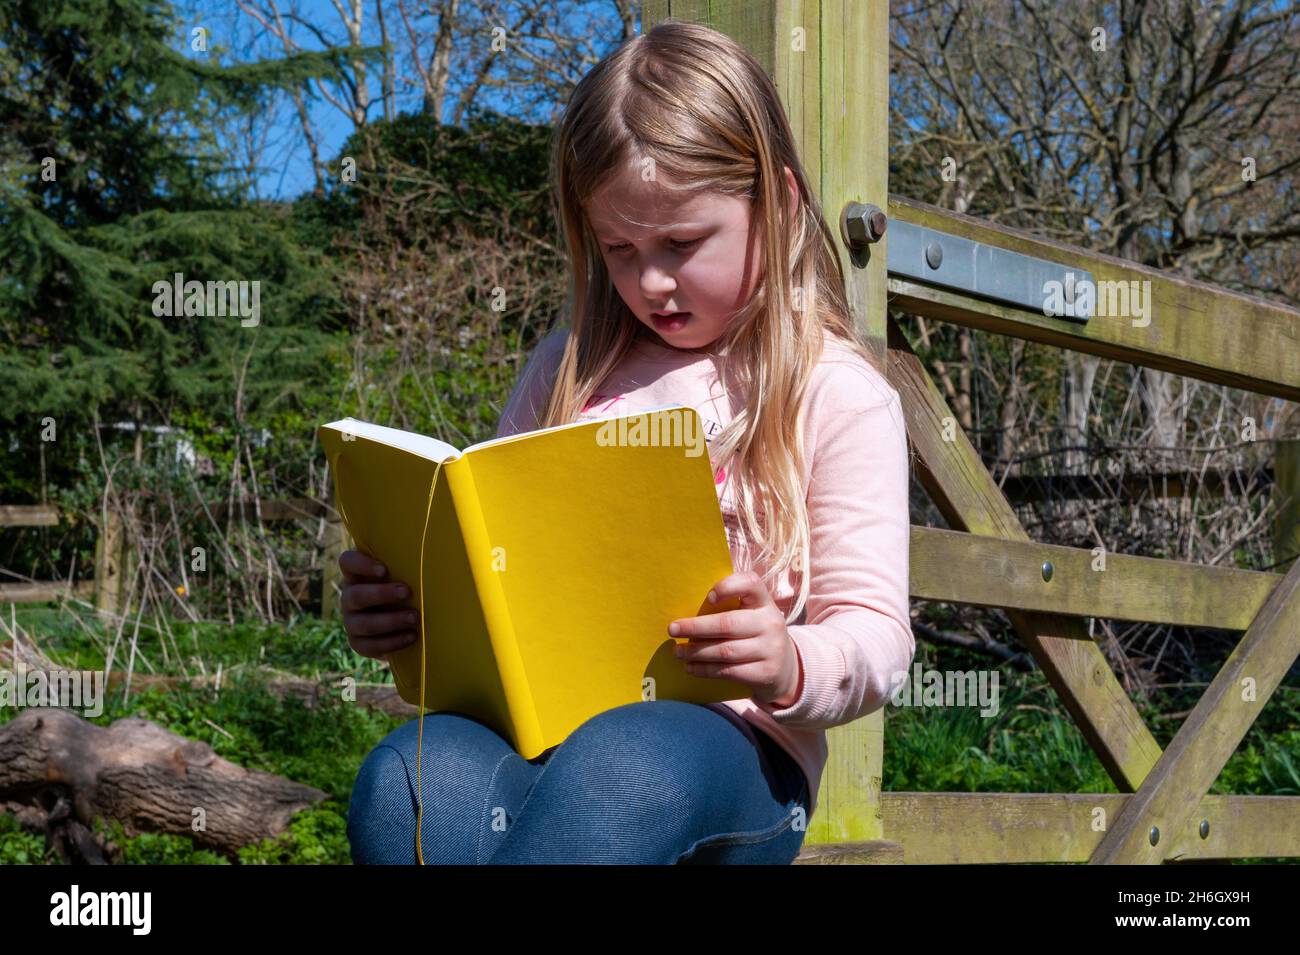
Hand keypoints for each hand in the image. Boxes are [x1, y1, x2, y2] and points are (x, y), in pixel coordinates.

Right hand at [338, 549, 418, 659]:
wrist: (406, 623)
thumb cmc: (409, 590)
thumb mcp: (407, 575)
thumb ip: (410, 565)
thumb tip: (438, 553)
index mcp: (358, 575)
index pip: (347, 562)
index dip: (361, 565)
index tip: (384, 569)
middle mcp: (350, 597)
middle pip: (355, 595)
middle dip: (382, 594)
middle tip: (407, 592)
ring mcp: (351, 621)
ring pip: (362, 623)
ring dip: (390, 621)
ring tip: (415, 618)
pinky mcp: (358, 642)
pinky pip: (368, 645)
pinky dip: (392, 642)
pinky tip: (411, 636)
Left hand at [668, 570, 801, 706]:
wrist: (786, 669)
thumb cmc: (756, 634)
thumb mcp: (752, 614)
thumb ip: (730, 606)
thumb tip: (686, 607)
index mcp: (764, 602)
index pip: (751, 583)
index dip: (728, 586)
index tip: (708, 597)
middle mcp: (771, 623)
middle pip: (728, 623)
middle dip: (695, 627)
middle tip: (672, 629)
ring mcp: (771, 649)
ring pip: (725, 651)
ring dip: (696, 652)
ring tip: (678, 652)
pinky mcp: (765, 673)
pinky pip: (728, 671)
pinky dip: (705, 670)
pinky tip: (690, 667)